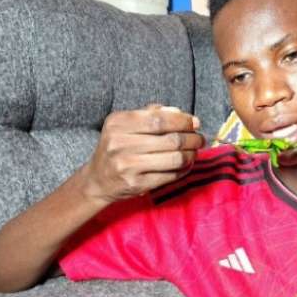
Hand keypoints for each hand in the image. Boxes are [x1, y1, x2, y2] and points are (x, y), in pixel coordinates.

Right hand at [80, 104, 203, 203]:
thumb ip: (150, 114)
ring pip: (174, 158)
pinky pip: (169, 176)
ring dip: (191, 155)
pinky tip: (185, 165)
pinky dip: (183, 170)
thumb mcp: (124, 125)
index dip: (183, 120)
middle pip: (170, 139)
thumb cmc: (116, 148)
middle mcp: (119, 143)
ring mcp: (127, 165)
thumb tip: (180, 113)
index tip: (195, 123)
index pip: (159, 119)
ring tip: (194, 152)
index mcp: (117, 123)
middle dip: (192, 138)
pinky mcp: (136, 184)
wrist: (97, 180)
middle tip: (199, 139)